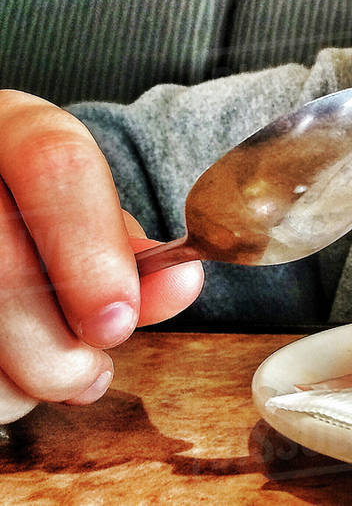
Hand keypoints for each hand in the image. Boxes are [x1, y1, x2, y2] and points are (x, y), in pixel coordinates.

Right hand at [0, 91, 203, 422]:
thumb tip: (180, 283)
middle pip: (3, 268)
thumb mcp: (83, 210)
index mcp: (11, 126)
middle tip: (91, 373)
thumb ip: (127, 249)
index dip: (92, 250)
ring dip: (24, 379)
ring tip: (60, 376)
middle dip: (57, 344)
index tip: (119, 321)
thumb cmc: (38, 213)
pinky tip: (15, 379)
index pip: (56, 166)